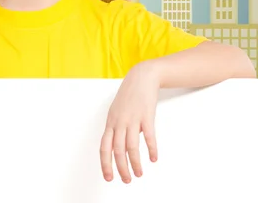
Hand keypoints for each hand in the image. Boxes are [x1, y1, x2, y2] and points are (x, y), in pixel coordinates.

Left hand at [100, 63, 159, 182]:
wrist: (141, 77)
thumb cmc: (129, 95)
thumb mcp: (117, 111)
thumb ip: (117, 128)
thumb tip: (121, 145)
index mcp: (111, 122)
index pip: (104, 147)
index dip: (105, 163)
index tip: (108, 177)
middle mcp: (119, 122)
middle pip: (117, 150)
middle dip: (121, 168)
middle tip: (126, 180)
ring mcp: (132, 118)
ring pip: (131, 146)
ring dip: (135, 163)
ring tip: (139, 173)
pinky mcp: (146, 115)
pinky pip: (149, 136)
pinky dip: (151, 149)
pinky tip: (153, 158)